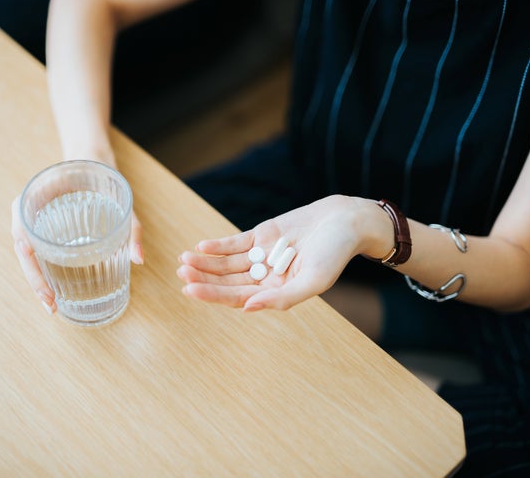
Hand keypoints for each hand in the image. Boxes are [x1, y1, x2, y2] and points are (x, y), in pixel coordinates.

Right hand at [11, 171, 143, 313]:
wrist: (89, 153)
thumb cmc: (100, 173)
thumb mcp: (119, 199)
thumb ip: (130, 227)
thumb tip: (139, 260)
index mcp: (33, 199)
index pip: (23, 242)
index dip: (33, 273)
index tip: (49, 295)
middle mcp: (26, 209)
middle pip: (23, 254)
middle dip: (35, 283)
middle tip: (52, 307)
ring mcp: (31, 218)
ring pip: (27, 255)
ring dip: (36, 279)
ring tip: (53, 304)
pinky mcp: (41, 224)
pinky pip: (36, 248)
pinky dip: (41, 269)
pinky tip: (54, 288)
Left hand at [177, 195, 387, 311]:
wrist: (347, 220)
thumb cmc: (335, 254)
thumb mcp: (314, 280)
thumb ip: (283, 299)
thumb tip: (247, 309)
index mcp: (277, 293)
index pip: (238, 298)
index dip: (213, 295)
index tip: (190, 289)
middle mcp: (267, 278)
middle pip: (228, 281)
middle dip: (204, 278)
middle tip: (182, 273)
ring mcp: (263, 256)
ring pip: (227, 263)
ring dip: (206, 262)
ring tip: (184, 260)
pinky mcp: (262, 236)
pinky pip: (235, 244)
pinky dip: (218, 246)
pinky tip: (202, 246)